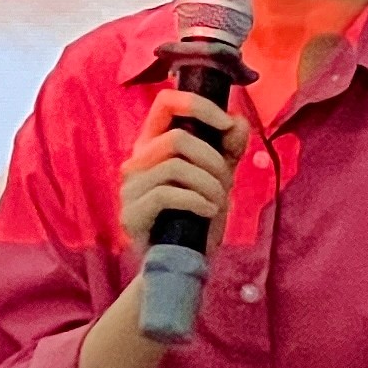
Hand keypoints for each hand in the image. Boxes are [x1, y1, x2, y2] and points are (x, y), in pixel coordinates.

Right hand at [114, 88, 246, 259]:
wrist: (182, 265)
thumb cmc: (197, 218)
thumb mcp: (219, 179)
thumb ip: (228, 150)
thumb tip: (237, 120)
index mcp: (155, 144)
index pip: (166, 102)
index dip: (197, 105)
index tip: (225, 124)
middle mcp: (137, 160)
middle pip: (177, 137)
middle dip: (213, 161)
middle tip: (225, 184)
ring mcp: (130, 187)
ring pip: (175, 166)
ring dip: (209, 185)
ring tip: (217, 203)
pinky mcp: (131, 213)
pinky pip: (167, 193)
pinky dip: (197, 200)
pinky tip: (208, 212)